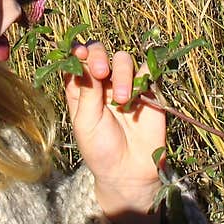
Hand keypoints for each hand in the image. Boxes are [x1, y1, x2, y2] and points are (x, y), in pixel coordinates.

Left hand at [64, 40, 165, 223]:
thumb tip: (84, 61)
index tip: (79, 53)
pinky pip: (148, 71)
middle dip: (98, 56)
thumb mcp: (85, 122)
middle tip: (101, 71)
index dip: (77, 52)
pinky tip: (138, 95)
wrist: (129, 172)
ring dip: (121, 73)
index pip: (76, 60)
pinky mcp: (148, 91)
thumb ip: (86, 92)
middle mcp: (102, 83)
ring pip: (123, 59)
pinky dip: (143, 76)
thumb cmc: (100, 150)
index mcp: (81, 89)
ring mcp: (125, 84)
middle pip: (99, 52)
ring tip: (121, 99)